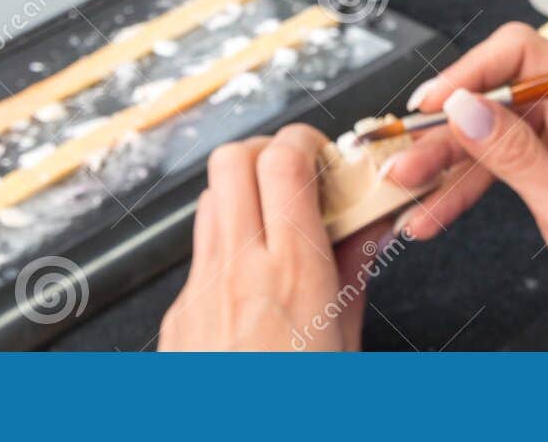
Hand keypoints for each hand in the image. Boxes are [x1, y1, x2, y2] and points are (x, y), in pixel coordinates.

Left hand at [158, 125, 388, 351]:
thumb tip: (370, 226)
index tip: (325, 156)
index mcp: (293, 272)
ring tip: (277, 225)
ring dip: (243, 195)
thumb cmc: (297, 406)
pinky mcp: (178, 317)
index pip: (285, 159)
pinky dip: (227, 249)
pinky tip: (253, 282)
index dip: (306, 141)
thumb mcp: (348, 339)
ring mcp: (200, 291)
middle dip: (267, 151)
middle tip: (296, 173)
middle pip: (234, 160)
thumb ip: (355, 270)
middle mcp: (239, 271)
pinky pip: (199, 256)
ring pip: (211, 201)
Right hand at [384, 23, 547, 306]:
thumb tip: (462, 106)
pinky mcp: (542, 164)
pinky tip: (430, 212)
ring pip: (482, 133)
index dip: (469, 72)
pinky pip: (489, 165)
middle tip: (405, 159)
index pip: (519, 53)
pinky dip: (459, 188)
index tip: (432, 104)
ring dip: (443, 164)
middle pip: (491, 95)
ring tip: (406, 190)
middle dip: (445, 130)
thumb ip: (512, 152)